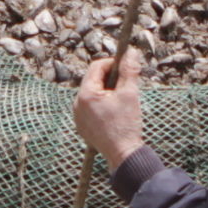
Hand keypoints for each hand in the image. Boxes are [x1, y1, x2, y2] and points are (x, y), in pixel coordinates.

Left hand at [72, 49, 145, 169]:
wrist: (123, 155)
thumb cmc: (126, 125)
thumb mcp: (130, 94)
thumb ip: (129, 71)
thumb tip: (130, 52)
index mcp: (86, 94)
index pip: (97, 67)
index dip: (113, 63)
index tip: (126, 66)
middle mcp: (77, 104)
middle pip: (94, 80)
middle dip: (111, 78)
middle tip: (127, 84)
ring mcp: (78, 116)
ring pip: (93, 94)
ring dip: (107, 92)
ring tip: (122, 101)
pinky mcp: (82, 126)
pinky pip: (90, 107)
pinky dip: (102, 104)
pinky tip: (116, 113)